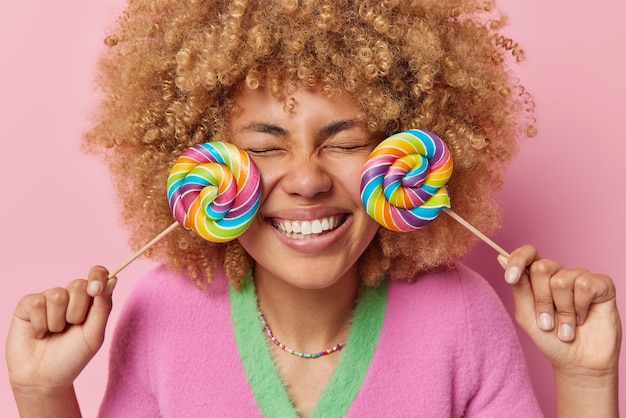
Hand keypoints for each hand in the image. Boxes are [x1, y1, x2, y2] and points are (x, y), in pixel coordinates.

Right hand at [6, 266, 114, 398]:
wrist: (43, 379)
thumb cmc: (72, 357)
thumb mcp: (94, 334)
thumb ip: (103, 306)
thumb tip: (112, 279)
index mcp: (91, 301)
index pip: (98, 275)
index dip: (98, 276)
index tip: (96, 289)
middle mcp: (70, 296)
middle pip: (79, 284)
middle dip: (77, 311)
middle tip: (72, 328)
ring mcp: (48, 299)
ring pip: (58, 295)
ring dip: (58, 321)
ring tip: (54, 333)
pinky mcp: (27, 305)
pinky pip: (37, 302)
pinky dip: (40, 324)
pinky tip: (39, 334)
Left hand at [499, 245, 620, 376]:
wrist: (577, 362)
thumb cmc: (550, 339)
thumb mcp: (526, 314)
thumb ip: (518, 286)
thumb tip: (501, 257)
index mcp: (538, 277)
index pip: (527, 254)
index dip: (517, 261)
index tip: (510, 279)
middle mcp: (559, 273)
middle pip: (541, 267)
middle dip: (541, 300)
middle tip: (547, 323)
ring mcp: (580, 277)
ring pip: (562, 281)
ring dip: (562, 312)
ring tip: (567, 327)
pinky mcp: (601, 285)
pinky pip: (585, 285)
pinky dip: (580, 308)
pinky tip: (583, 318)